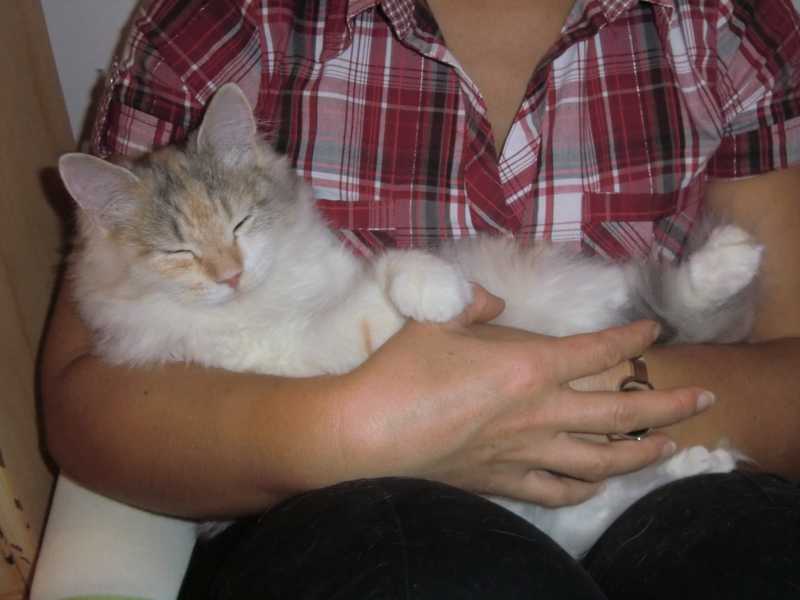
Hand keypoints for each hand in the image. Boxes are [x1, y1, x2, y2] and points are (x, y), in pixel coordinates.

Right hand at [339, 285, 712, 507]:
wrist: (369, 432)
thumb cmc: (402, 369)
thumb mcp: (439, 318)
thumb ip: (476, 302)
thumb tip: (495, 300)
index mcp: (529, 365)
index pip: (599, 351)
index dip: (632, 337)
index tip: (651, 330)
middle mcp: (541, 412)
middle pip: (622, 413)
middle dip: (670, 404)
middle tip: (704, 400)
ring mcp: (527, 453)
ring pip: (603, 460)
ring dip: (643, 453)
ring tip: (669, 445)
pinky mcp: (506, 481)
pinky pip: (560, 490)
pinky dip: (586, 486)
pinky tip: (597, 483)